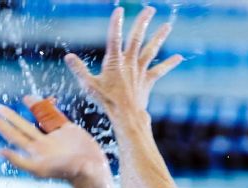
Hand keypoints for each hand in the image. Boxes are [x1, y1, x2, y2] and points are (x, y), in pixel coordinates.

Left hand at [0, 97, 107, 183]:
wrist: (92, 172)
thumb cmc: (66, 173)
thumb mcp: (39, 169)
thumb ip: (19, 161)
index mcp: (35, 152)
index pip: (14, 136)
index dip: (2, 126)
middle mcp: (43, 144)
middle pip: (23, 127)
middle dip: (10, 117)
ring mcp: (56, 137)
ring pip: (40, 119)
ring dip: (31, 109)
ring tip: (24, 98)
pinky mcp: (69, 131)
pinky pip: (56, 116)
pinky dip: (50, 108)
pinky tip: (45, 100)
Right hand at [64, 7, 182, 115]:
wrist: (126, 116)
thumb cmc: (106, 101)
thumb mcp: (89, 85)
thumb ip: (79, 69)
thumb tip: (68, 57)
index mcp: (114, 61)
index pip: (114, 37)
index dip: (116, 23)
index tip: (119, 10)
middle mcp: (129, 62)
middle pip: (137, 37)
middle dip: (143, 22)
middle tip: (150, 9)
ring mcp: (140, 70)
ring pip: (151, 50)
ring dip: (159, 37)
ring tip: (168, 25)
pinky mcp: (147, 81)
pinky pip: (159, 70)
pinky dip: (169, 64)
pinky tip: (179, 57)